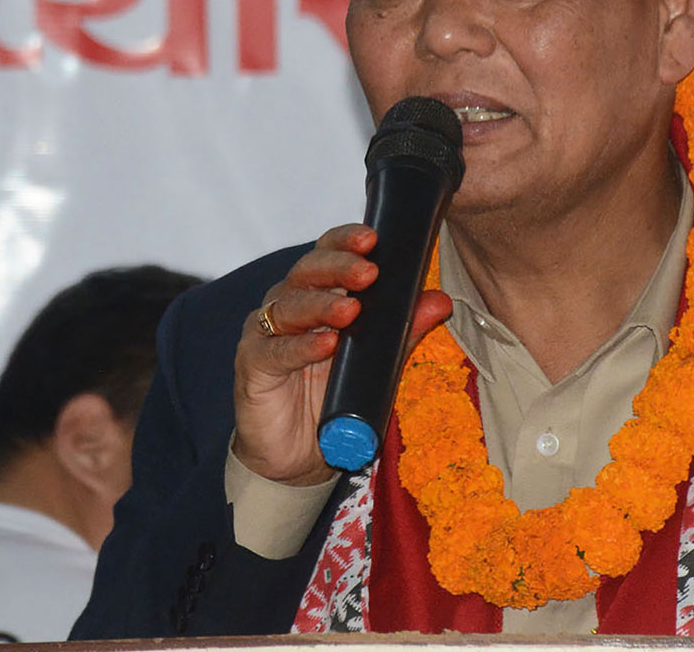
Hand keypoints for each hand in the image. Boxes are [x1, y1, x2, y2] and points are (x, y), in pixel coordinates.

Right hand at [231, 223, 452, 486]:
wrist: (296, 455)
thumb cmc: (332, 397)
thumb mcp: (375, 362)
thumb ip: (402, 330)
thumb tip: (440, 300)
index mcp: (317, 295)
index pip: (327, 254)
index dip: (345, 241)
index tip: (372, 238)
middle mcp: (288, 305)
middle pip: (307, 272)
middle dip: (338, 267)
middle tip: (368, 272)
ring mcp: (266, 333)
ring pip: (290, 307)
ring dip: (322, 305)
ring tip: (351, 310)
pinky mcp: (253, 364)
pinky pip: (275, 350)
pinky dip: (301, 347)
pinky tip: (324, 344)